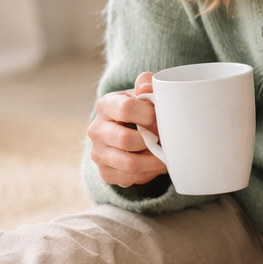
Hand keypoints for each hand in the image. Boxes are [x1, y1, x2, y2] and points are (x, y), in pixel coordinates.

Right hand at [88, 71, 167, 186]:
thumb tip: (146, 87)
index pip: (125, 109)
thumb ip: (147, 85)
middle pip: (126, 140)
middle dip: (152, 142)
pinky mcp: (105, 172)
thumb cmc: (140, 110)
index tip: (159, 118)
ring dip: (153, 161)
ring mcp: (98, 153)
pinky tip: (153, 165)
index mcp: (106, 105)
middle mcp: (96, 130)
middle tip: (166, 140)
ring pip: (129, 163)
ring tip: (165, 155)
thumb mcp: (143, 94)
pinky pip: (129, 178)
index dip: (148, 115)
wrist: (129, 132)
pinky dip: (147, 174)